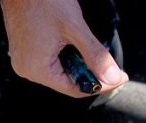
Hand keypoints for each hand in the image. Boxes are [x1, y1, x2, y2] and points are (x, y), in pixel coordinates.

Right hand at [0, 0, 126, 97]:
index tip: (119, 79)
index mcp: (35, 68)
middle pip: (69, 82)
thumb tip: (113, 77)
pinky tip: (80, 45)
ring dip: (83, 64)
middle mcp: (27, 67)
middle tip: (114, 68)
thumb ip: (96, 56)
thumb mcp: (75, 29)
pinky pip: (55, 60)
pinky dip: (71, 56)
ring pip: (64, 71)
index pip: (75, 89)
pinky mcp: (28, 49)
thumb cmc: (42, 0)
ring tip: (96, 52)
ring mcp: (26, 58)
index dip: (101, 86)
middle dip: (93, 74)